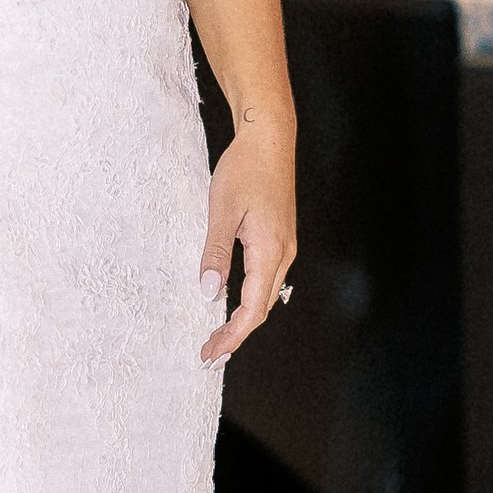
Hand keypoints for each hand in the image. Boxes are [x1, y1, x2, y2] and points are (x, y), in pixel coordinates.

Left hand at [199, 111, 296, 363]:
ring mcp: (284, 246)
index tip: (211, 354)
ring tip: (218, 336)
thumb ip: (216, 253)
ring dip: (243, 319)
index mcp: (270, 251)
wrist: (269, 138)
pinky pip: (266, 280)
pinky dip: (250, 299)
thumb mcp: (223, 211)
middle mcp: (283, 253)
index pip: (252, 309)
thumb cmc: (245, 169)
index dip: (232, 336)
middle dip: (235, 335)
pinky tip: (234, 302)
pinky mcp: (279, 237)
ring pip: (265, 295)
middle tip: (209, 354)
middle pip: (261, 308)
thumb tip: (209, 292)